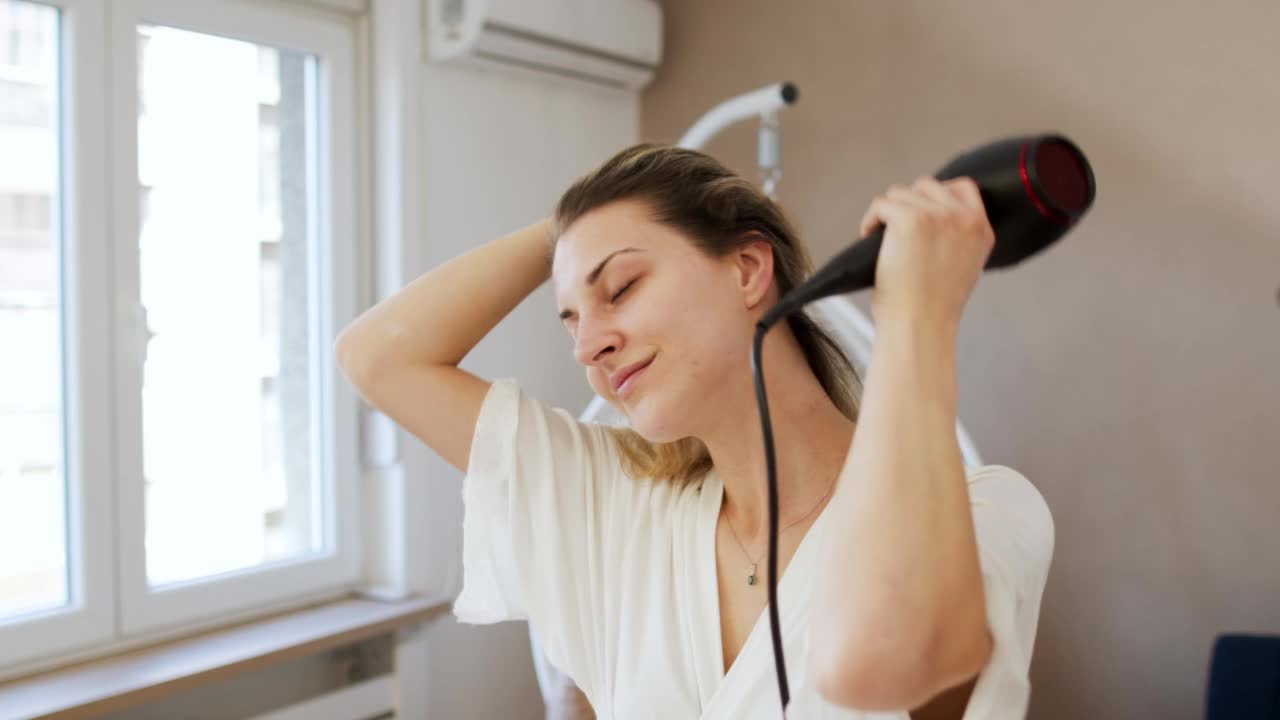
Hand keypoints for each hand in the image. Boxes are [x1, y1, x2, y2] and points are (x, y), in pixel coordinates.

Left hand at [858, 176, 994, 333]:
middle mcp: (964, 218)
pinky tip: (868, 235)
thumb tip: (934, 220)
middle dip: (908, 202)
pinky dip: (871, 218)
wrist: (920, 325)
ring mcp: (937, 215)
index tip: (919, 210)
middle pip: (928, 185)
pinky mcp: (909, 218)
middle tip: (895, 228)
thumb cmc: (932, 308)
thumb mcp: (963, 268)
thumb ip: (959, 240)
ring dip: (887, 212)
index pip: (964, 187)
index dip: (936, 194)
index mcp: (981, 231)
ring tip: (880, 236)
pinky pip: (882, 203)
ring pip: (901, 193)